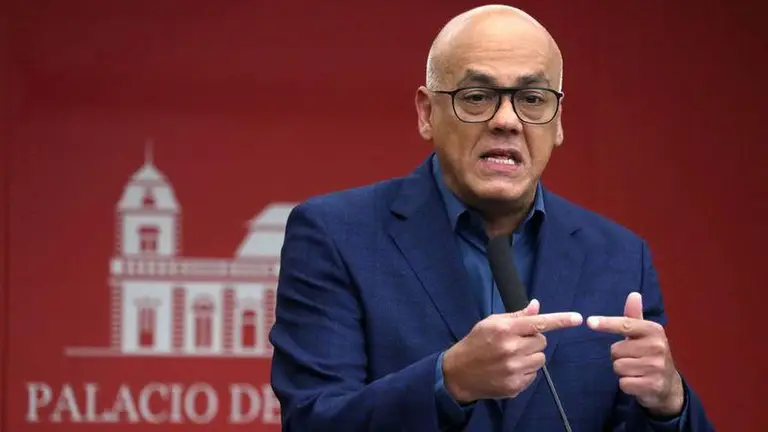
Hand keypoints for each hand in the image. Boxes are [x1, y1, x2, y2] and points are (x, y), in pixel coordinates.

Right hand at [442, 299, 582, 403]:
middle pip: (542, 341)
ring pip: (541, 358)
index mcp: (505, 329)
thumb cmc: (475, 343)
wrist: (458, 373)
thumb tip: (536, 306)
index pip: (539, 323)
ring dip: (531, 356)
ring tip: (512, 356)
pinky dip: (526, 370)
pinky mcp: (516, 385)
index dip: (561, 320)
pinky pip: (534, 374)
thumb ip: (515, 316)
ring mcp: (514, 369)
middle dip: (533, 340)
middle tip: (515, 342)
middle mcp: (511, 349)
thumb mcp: (490, 323)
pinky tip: (510, 369)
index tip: (578, 318)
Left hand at [587, 292, 683, 416]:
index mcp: (653, 330)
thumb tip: (633, 294)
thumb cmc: (650, 353)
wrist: (669, 383)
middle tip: (633, 357)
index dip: (606, 323)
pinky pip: (623, 383)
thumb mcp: (644, 333)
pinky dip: (626, 384)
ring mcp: (656, 366)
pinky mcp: (653, 385)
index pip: (624, 325)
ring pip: (618, 366)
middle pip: (615, 350)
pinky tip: (638, 381)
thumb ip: (634, 316)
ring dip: (622, 370)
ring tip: (636, 369)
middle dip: (619, 355)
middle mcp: (657, 346)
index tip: (590, 322)